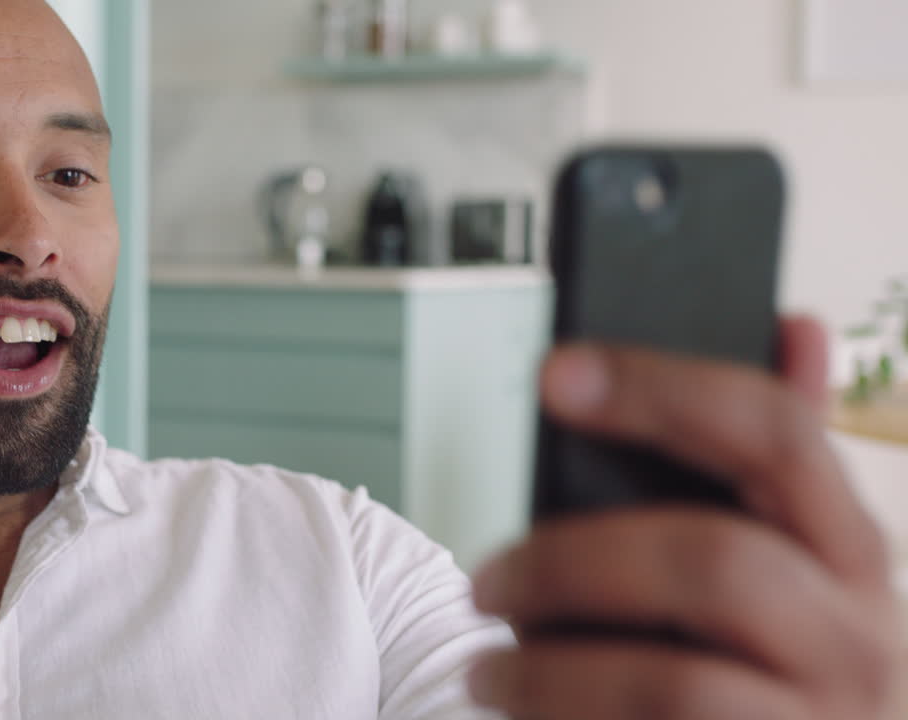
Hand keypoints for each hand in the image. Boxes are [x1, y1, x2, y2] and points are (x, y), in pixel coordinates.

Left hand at [468, 316, 907, 718]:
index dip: (661, 390)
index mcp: (851, 548)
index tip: (554, 374)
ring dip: (550, 672)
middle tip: (483, 582)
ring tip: (485, 671)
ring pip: (673, 685)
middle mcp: (857, 635)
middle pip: (713, 562)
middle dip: (572, 563)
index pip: (776, 433)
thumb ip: (772, 460)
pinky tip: (524, 715)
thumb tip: (793, 324)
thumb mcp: (789, 560)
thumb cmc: (773, 659)